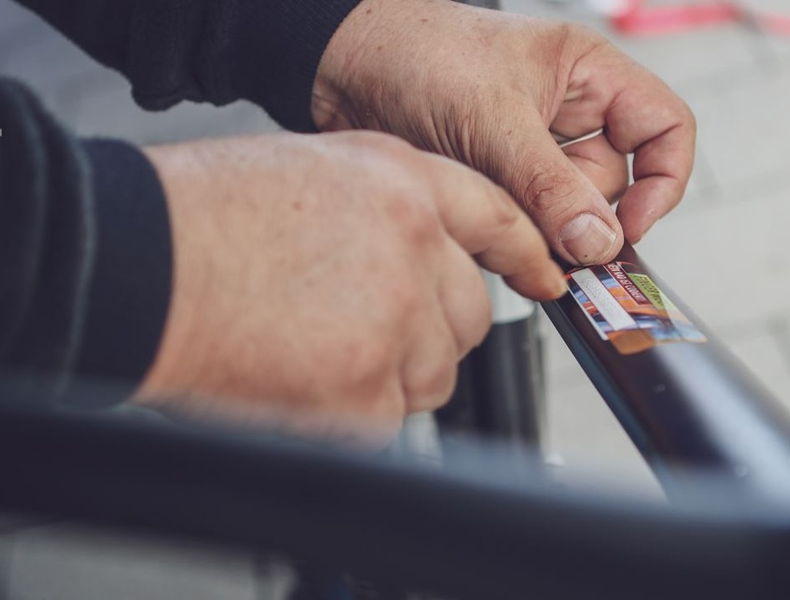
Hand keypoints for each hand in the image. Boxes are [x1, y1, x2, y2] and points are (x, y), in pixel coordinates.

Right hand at [136, 132, 564, 444]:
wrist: (138, 264)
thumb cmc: (203, 216)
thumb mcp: (314, 175)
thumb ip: (384, 215)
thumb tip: (423, 264)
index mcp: (399, 182)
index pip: (496, 218)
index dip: (523, 253)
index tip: (545, 277)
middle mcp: (412, 246)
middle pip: (469, 313)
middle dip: (431, 327)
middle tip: (370, 326)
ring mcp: (396, 322)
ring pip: (436, 370)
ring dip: (393, 370)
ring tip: (318, 347)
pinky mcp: (367, 394)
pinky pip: (390, 415)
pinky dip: (353, 408)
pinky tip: (301, 375)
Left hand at [312, 0, 695, 264]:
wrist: (343, 68)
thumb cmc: (419, 56)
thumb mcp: (495, 120)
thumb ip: (550, 185)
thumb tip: (599, 242)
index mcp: (588, 77)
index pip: (663, 129)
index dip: (660, 183)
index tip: (626, 229)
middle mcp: (565, 116)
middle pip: (606, 186)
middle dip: (576, 216)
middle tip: (543, 237)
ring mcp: (528, 153)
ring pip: (560, 213)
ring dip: (534, 229)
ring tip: (494, 214)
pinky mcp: (495, 180)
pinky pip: (522, 222)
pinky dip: (508, 235)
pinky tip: (481, 224)